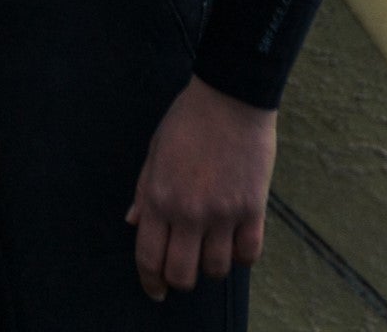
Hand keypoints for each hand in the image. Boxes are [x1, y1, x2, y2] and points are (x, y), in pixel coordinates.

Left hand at [124, 73, 276, 299]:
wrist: (230, 96)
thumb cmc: (188, 119)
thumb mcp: (155, 150)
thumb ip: (144, 191)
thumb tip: (133, 222)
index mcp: (160, 196)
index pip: (149, 256)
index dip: (150, 281)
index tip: (155, 290)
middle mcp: (189, 211)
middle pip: (182, 274)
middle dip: (178, 280)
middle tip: (182, 271)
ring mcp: (223, 213)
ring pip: (216, 270)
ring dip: (211, 267)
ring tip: (210, 249)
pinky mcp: (252, 209)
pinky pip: (248, 255)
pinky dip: (241, 257)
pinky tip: (235, 242)